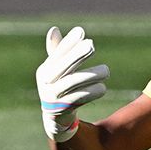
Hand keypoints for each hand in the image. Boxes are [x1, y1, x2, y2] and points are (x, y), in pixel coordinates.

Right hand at [35, 26, 108, 141]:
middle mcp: (45, 83)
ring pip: (73, 82)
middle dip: (77, 54)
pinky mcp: (63, 110)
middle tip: (92, 45)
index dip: (68, 42)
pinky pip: (79, 98)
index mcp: (44, 70)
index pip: (57, 53)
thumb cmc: (59, 87)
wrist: (56, 120)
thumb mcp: (56, 70)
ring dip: (91, 75)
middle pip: (63, 66)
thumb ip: (58, 51)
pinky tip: (102, 88)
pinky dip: (92, 92)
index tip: (81, 31)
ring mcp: (53, 97)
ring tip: (106, 71)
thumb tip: (54, 29)